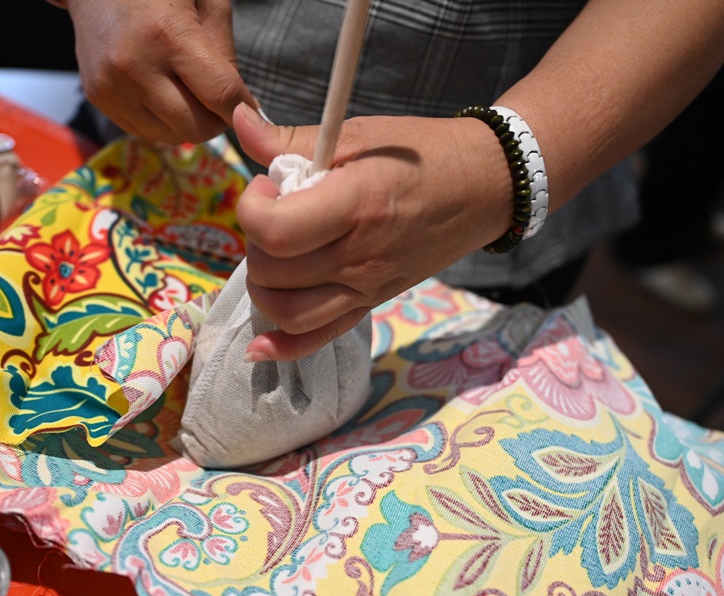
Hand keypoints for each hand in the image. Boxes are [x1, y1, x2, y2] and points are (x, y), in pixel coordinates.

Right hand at [66, 0, 256, 143]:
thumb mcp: (207, 1)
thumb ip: (226, 53)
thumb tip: (241, 106)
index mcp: (168, 35)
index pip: (220, 95)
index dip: (243, 109)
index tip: (252, 111)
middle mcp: (135, 66)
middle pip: (196, 127)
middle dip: (216, 120)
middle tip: (217, 101)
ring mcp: (111, 86)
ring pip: (171, 137)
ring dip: (188, 123)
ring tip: (186, 91)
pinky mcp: (97, 97)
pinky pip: (145, 132)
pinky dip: (162, 121)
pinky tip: (160, 92)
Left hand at [232, 103, 514, 361]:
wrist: (485, 187)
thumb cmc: (424, 154)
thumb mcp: (359, 135)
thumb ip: (294, 139)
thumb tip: (238, 121)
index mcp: (357, 206)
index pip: (275, 231)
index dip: (252, 208)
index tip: (266, 186)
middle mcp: (360, 256)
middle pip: (274, 272)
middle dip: (257, 240)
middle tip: (275, 212)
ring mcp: (368, 288)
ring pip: (288, 313)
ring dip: (264, 286)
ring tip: (277, 253)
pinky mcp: (373, 303)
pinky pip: (320, 339)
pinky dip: (284, 347)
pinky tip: (260, 346)